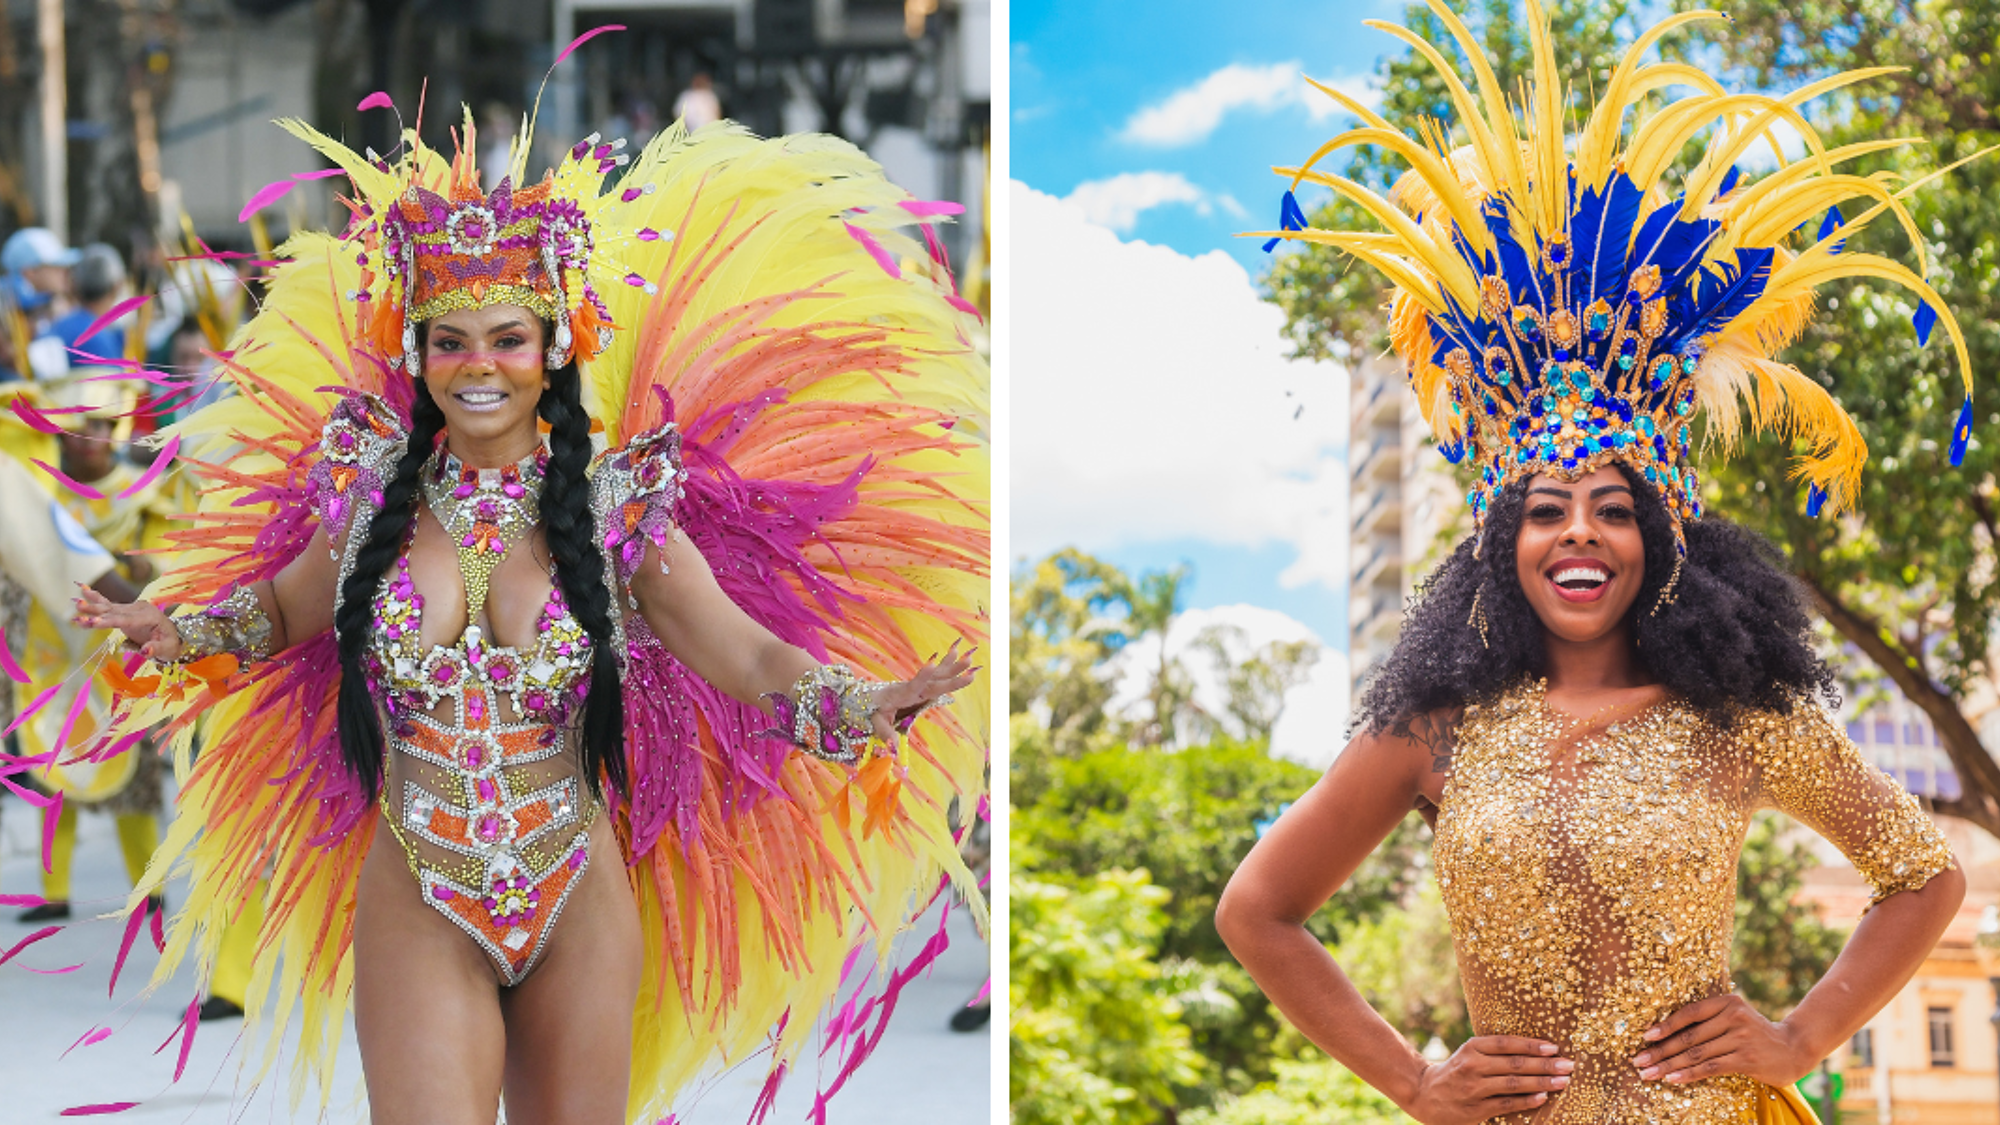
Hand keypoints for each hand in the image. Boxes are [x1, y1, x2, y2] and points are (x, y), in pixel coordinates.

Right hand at [73, 584, 182, 661]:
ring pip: (109, 607)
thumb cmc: (170, 644)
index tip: (93, 622)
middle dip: (95, 612)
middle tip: (78, 611)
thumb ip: (156, 649)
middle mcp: (140, 609)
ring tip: (75, 603)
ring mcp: (132, 608)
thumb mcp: (167, 649)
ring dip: (91, 606)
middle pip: (114, 611)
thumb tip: (145, 651)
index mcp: (150, 616)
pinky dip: (95, 597)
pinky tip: (83, 588)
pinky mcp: (125, 611)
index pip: (125, 619)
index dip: (108, 621)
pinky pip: (109, 604)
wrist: (173, 637)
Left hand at [870, 640, 977, 745]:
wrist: (868, 697)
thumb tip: (895, 749)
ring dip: (953, 667)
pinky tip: (956, 653)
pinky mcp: (921, 685)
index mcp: (901, 695)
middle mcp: (912, 687)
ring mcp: (918, 685)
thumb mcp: (875, 722)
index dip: (922, 676)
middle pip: (934, 681)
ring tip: (969, 658)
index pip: (913, 685)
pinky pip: (935, 675)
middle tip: (967, 663)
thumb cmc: (872, 709)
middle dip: (950, 673)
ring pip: (937, 676)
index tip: (931, 664)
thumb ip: (885, 733)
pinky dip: (946, 665)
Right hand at [1404, 1036, 1571, 1123]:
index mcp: (1472, 1047)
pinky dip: (1526, 1101)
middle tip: (1568, 1065)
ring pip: (1514, 1084)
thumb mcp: (1469, 1054)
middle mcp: (1472, 1066)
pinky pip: (1506, 1104)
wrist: (1425, 1094)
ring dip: (1542, 1082)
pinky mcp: (1475, 1109)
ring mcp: (1474, 1088)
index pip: (1507, 1044)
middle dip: (1545, 1064)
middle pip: (1515, 1064)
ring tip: (1562, 1081)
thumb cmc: (1456, 1071)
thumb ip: (1494, 1051)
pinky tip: (1543, 1097)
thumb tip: (1535, 1049)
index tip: (1554, 1047)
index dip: (1532, 1045)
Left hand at [1632, 994, 1807, 1085]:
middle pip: (1688, 1036)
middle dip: (1660, 1050)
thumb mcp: (1734, 1018)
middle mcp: (1733, 1016)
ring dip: (1668, 1065)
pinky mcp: (1746, 1058)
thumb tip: (1666, 1034)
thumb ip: (1708, 1021)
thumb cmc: (1754, 1033)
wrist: (1793, 1049)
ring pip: (1696, 1053)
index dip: (1666, 1025)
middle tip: (1637, 1060)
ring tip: (1649, 1073)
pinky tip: (1672, 1079)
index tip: (1645, 1036)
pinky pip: (1710, 1067)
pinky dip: (1688, 1074)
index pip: (1689, 1013)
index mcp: (1727, 1001)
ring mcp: (1741, 1038)